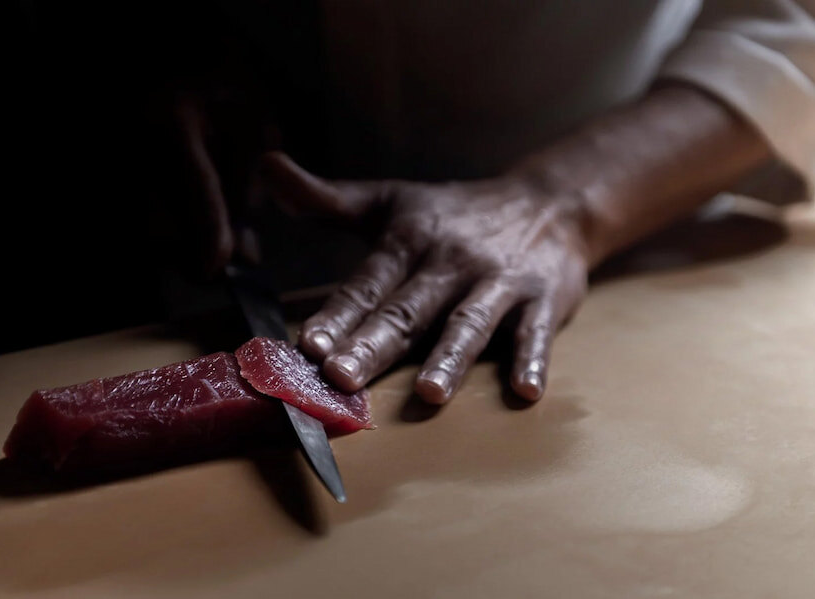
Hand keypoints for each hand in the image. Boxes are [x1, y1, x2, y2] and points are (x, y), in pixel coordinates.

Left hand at [260, 152, 588, 403]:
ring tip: (431, 394)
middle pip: (409, 310)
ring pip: (469, 323)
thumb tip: (266, 167)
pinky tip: (524, 392)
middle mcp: (451, 262)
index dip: (337, 315)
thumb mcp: (391, 199)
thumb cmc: (456, 213)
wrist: (548, 203)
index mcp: (410, 240)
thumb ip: (328, 199)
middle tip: (343, 377)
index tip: (308, 346)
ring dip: (450, 358)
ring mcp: (499, 283)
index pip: (367, 284)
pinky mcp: (544, 301)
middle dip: (375, 345)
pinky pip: (537, 334)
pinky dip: (533, 361)